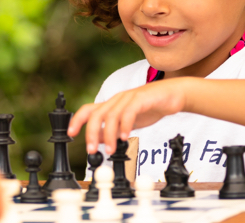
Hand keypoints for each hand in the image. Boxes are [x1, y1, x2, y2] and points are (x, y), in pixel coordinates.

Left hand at [67, 78, 185, 154]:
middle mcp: (117, 99)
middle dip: (90, 133)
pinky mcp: (141, 99)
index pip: (88, 110)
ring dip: (107, 134)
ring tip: (110, 149)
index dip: (76, 120)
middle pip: (96, 114)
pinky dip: (125, 126)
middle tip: (92, 150)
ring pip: (111, 115)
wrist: (174, 94)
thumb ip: (114, 130)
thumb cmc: (151, 106)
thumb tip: (100, 141)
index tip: (71, 134)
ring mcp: (128, 98)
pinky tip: (125, 137)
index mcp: (112, 104)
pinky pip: (129, 112)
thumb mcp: (129, 121)